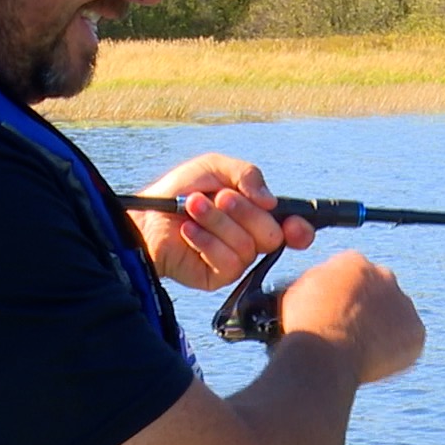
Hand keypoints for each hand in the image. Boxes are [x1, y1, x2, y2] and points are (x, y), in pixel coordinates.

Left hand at [129, 154, 314, 290]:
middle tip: (219, 197)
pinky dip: (205, 241)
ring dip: (217, 221)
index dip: (300, 229)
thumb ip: (247, 174)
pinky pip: (227, 262)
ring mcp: (234, 260)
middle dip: (244, 212)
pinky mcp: (217, 277)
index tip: (294, 226)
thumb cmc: (178, 190)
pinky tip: (188, 231)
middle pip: (271, 235)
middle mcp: (250, 239)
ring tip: (192, 207)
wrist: (144, 216)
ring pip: (246, 247)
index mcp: (255, 213)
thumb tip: (270, 201)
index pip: (292, 228)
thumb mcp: (215, 167)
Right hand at [277, 251, 423, 384]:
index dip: (343, 296)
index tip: (336, 312)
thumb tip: (323, 286)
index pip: (353, 274)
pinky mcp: (415, 331)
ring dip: (382, 328)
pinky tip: (374, 360)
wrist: (325, 356)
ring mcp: (403, 303)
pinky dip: (395, 351)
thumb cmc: (306, 326)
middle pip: (377, 292)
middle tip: (350, 331)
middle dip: (367, 309)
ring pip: (394, 315)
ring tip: (360, 350)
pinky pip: (407, 340)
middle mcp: (384, 275)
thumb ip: (318, 282)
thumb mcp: (298, 290)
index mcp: (354, 262)